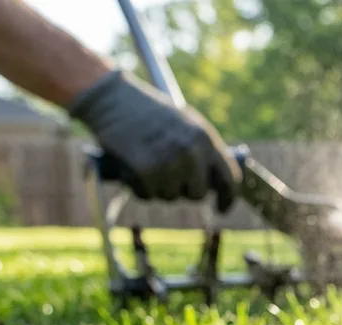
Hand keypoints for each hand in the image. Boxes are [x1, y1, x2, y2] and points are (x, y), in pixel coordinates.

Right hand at [70, 70, 238, 210]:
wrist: (112, 98)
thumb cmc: (148, 111)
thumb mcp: (185, 123)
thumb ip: (202, 150)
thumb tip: (216, 182)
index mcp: (205, 138)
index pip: (229, 178)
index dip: (227, 198)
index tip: (222, 209)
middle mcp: (191, 151)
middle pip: (198, 194)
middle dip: (184, 190)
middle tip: (167, 175)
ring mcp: (169, 162)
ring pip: (171, 196)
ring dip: (158, 187)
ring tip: (147, 162)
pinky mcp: (145, 170)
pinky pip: (147, 195)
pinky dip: (138, 187)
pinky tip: (132, 168)